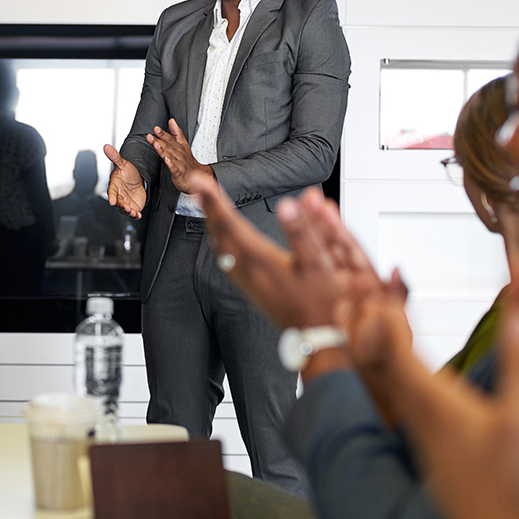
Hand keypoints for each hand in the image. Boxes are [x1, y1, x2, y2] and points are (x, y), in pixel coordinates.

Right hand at [103, 144, 146, 218]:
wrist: (137, 179)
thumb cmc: (127, 172)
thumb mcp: (123, 163)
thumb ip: (115, 157)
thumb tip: (106, 146)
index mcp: (114, 186)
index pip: (112, 192)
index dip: (112, 197)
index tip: (112, 201)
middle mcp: (119, 196)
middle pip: (119, 203)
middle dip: (122, 206)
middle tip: (127, 207)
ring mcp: (125, 202)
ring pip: (125, 210)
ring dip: (129, 212)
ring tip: (133, 212)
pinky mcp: (133, 206)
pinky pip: (133, 213)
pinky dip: (135, 215)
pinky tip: (138, 215)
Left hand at [149, 120, 213, 194]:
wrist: (196, 176)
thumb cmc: (187, 161)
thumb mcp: (183, 144)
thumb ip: (176, 132)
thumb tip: (171, 120)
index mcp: (180, 147)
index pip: (172, 138)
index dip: (164, 133)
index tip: (156, 129)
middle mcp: (180, 154)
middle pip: (168, 146)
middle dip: (160, 140)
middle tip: (151, 135)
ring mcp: (180, 164)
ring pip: (170, 156)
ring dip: (163, 150)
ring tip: (156, 144)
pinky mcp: (179, 173)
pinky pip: (175, 168)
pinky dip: (171, 164)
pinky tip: (166, 160)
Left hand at [187, 174, 338, 332]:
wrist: (316, 337)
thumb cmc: (320, 304)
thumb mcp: (317, 264)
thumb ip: (301, 232)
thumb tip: (288, 205)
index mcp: (261, 260)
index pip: (230, 223)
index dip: (213, 200)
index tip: (199, 181)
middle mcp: (248, 271)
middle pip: (219, 233)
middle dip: (207, 206)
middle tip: (197, 185)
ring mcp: (247, 281)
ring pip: (219, 246)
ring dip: (212, 223)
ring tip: (207, 205)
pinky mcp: (250, 288)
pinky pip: (226, 259)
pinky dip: (220, 240)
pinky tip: (224, 238)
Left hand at [342, 289, 518, 518]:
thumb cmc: (515, 489)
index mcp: (435, 406)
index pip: (393, 351)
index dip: (384, 316)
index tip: (376, 286)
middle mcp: (421, 419)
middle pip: (381, 364)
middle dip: (371, 326)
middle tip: (360, 292)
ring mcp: (426, 438)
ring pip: (391, 383)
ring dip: (384, 349)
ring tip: (380, 321)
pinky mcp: (438, 452)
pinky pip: (407, 401)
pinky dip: (402, 375)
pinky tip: (418, 376)